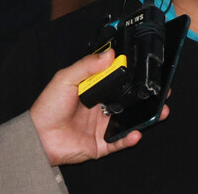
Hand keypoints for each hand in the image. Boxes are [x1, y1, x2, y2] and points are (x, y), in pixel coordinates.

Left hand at [29, 50, 168, 165]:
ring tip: (159, 111)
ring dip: (145, 116)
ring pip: (129, 120)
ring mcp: (101, 126)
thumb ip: (87, 65)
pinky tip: (136, 132)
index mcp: (93, 90)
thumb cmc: (47, 107)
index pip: (117, 80)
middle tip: (160, 90)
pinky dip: (130, 138)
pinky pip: (119, 141)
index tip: (145, 69)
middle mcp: (100, 107)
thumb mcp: (66, 78)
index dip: (131, 75)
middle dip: (145, 96)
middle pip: (128, 100)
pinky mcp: (100, 144)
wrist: (36, 137)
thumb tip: (110, 54)